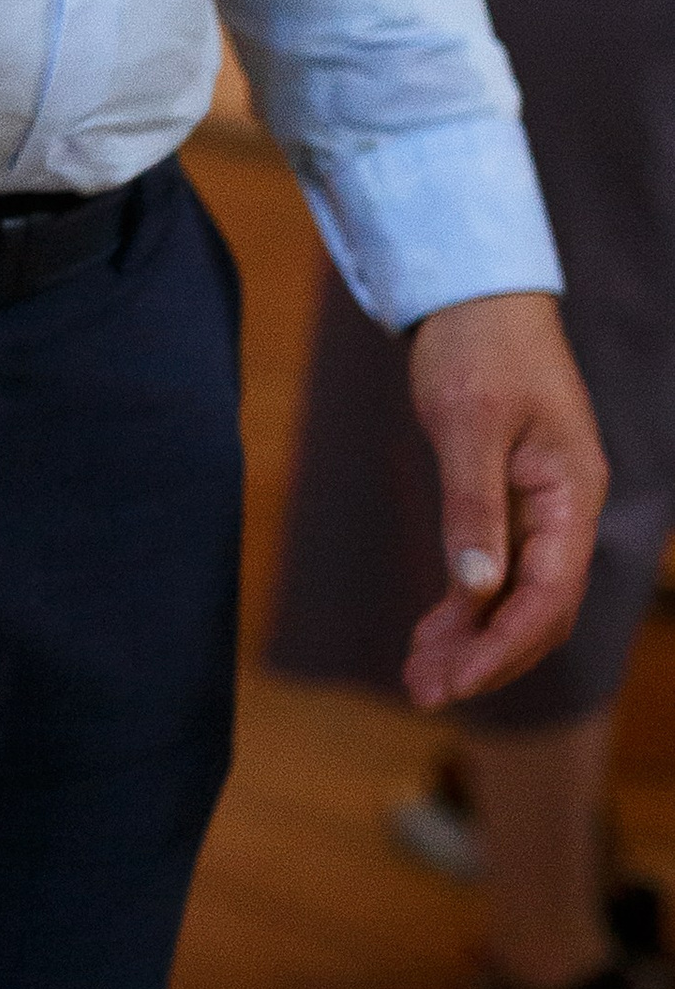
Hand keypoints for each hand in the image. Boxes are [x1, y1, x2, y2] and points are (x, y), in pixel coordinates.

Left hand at [403, 291, 605, 710]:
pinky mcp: (506, 502)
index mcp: (570, 495)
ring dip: (469, 640)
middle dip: (485, 657)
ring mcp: (537, 510)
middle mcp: (563, 511)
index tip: (456, 682)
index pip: (549, 595)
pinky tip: (430, 635)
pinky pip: (492, 571)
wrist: (476, 295)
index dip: (504, 645)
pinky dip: (462, 607)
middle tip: (424, 693)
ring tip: (418, 679)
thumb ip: (473, 505)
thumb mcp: (469, 423)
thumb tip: (476, 589)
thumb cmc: (478, 347)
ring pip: (512, 598)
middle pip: (536, 610)